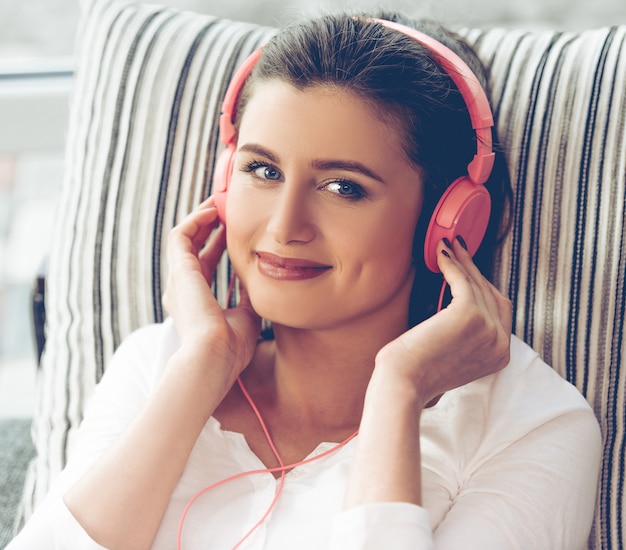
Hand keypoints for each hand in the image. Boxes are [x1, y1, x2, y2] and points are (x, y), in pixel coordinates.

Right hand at [162, 198, 260, 383]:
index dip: (219, 245)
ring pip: (185, 239)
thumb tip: (254, 279)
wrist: (213, 357)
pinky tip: (212, 212)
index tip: (234, 230)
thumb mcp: (246, 316)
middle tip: (226, 209)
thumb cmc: (230, 347)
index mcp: (196, 301)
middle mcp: (183, 289)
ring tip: (219, 203)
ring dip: (201, 219)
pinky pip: (181, 236)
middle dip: (209, 227)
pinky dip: (195, 221)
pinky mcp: (179, 271)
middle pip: (193, 247)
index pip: (206, 264)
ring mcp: (179, 280)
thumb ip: (247, 296)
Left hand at [373, 237, 511, 407]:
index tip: (471, 269)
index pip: (499, 311)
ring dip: (462, 261)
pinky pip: (462, 281)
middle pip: (491, 294)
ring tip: (448, 246)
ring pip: (477, 285)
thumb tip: (454, 309)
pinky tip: (441, 253)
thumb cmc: (416, 372)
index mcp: (500, 355)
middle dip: (475, 269)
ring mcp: (489, 329)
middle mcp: (500, 343)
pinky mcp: (470, 315)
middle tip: (460, 249)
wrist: (403, 383)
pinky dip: (451, 264)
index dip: (485, 286)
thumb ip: (465, 339)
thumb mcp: (452, 356)